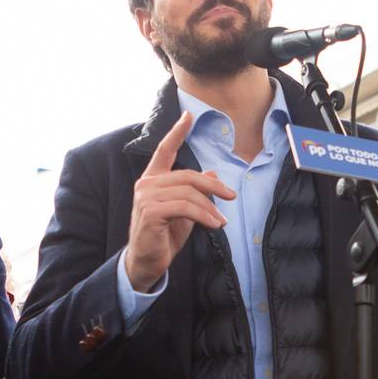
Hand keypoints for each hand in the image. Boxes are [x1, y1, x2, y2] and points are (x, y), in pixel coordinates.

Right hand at [123, 113, 236, 292]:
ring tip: (221, 221)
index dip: (177, 132)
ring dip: (210, 207)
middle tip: (231, 196)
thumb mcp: (184, 212)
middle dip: (213, 186)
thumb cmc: (164, 236)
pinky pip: (185, 208)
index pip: (165, 150)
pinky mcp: (151, 212)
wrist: (146, 263)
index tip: (189, 115)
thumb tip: (211, 172)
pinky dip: (204, 216)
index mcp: (153, 180)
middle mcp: (146, 184)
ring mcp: (146, 197)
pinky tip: (214, 225)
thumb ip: (194, 192)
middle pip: (187, 175)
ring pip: (188, 193)